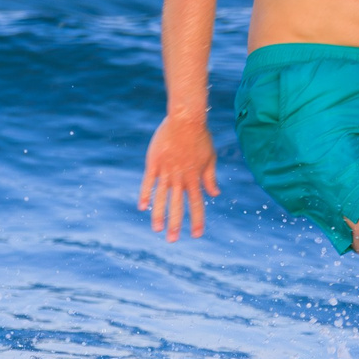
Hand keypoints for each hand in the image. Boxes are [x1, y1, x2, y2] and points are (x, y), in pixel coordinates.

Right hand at [139, 112, 219, 241]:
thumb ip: (210, 178)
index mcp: (195, 177)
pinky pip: (148, 181)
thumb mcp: (210, 158)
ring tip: (156, 230)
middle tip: (172, 241)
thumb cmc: (200, 137)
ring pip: (161, 196)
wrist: (186, 118)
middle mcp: (180, 177)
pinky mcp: (154, 162)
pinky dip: (145, 194)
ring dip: (159, 214)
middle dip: (175, 224)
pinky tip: (142, 207)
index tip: (196, 235)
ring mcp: (166, 170)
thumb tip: (215, 195)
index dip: (197, 220)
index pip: (197, 203)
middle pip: (177, 204)